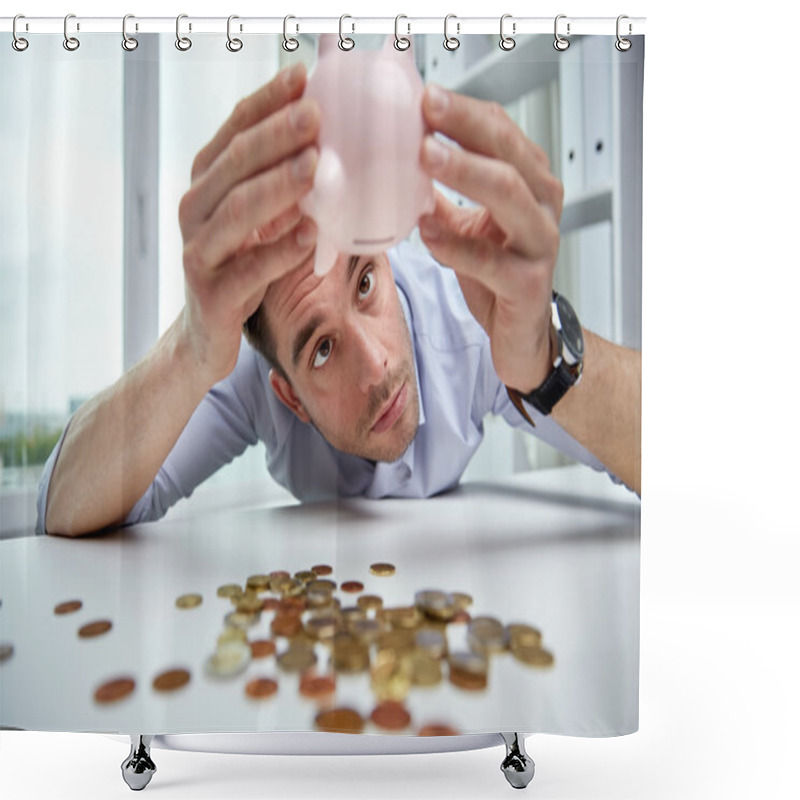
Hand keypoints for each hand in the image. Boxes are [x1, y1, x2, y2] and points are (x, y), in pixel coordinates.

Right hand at [178, 62, 319, 385]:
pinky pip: (249, 269)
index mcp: (207, 184)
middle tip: (315, 116)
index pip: (233, 131)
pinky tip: (310, 234)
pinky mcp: (211, 293)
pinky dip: (280, 251)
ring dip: (279, 186)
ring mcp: (199, 251)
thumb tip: (331, 147)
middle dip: (276, 136)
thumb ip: (280, 187)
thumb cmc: (241, 269)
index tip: (302, 77)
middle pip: (234, 164)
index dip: (266, 102)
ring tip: (316, 167)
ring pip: (238, 212)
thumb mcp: (258, 221)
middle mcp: (195, 210)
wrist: (206, 334)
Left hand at [418, 85, 564, 394]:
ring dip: (465, 171)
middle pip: (508, 152)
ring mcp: (540, 244)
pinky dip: (456, 245)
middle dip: (465, 127)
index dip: (465, 112)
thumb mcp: (469, 228)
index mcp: (531, 184)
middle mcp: (544, 206)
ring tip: (425, 156)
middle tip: (426, 109)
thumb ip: (443, 198)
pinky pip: (491, 260)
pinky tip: (428, 232)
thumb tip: (399, 166)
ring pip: (509, 194)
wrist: (522, 337)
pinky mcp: (528, 284)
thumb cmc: (499, 278)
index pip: (502, 133)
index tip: (425, 96)